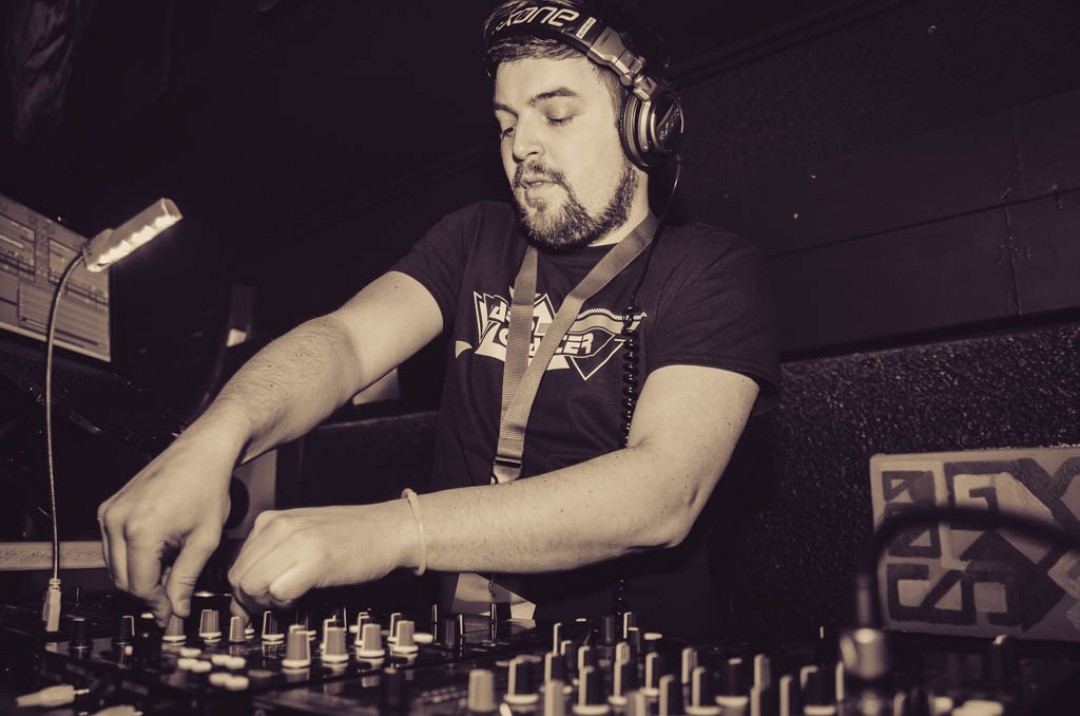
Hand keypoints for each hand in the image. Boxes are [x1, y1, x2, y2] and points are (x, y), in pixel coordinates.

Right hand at [97, 422, 238, 625]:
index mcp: (140, 531)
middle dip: (148, 593)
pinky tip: (159, 555)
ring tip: (171, 573)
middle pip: (122, 579)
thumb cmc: (207, 485)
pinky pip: (113, 546)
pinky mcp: (109, 508)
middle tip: (172, 600)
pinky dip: (133, 558)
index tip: (172, 613)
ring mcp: (109, 513)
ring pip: (115, 565)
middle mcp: (117, 521)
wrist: (201, 452)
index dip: (157, 605)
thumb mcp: (205, 540)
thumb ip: (187, 578)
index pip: (139, 586)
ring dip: (139, 576)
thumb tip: (177, 609)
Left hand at [228, 501, 414, 612]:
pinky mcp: (314, 561)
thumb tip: (246, 588)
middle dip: (251, 601)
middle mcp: (279, 527)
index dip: (243, 591)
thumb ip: (272, 554)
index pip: (236, 565)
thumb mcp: (302, 534)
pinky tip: (302, 595)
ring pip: (252, 586)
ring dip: (267, 603)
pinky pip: (278, 592)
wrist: (388, 529)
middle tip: (272, 606)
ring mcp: (296, 542)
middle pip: (239, 579)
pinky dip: (285, 603)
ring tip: (289, 598)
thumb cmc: (352, 535)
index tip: (256, 603)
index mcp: (272, 520)